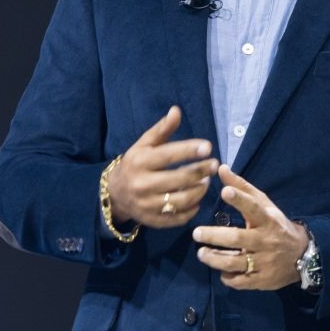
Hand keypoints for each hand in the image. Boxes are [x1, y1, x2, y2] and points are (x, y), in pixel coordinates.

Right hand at [106, 106, 217, 227]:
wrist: (115, 193)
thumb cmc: (135, 164)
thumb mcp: (144, 144)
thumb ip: (162, 129)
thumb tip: (176, 110)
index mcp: (140, 162)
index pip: (168, 155)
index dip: (189, 150)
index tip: (208, 147)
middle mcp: (142, 184)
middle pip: (179, 179)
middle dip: (201, 171)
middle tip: (214, 165)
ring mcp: (146, 205)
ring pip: (181, 200)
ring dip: (199, 191)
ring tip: (206, 182)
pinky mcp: (152, 220)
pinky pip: (177, 218)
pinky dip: (191, 210)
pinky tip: (197, 200)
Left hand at [192, 165, 307, 290]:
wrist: (302, 254)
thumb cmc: (276, 225)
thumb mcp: (264, 204)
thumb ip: (242, 188)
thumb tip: (221, 168)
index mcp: (267, 219)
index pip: (253, 207)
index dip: (239, 199)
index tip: (225, 191)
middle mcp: (266, 240)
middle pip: (237, 238)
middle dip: (214, 236)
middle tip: (196, 233)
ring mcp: (264, 262)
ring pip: (235, 262)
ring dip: (214, 258)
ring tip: (201, 253)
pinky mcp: (263, 280)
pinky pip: (241, 281)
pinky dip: (228, 277)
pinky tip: (220, 271)